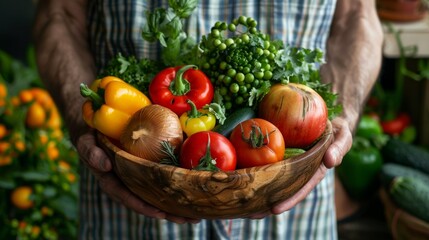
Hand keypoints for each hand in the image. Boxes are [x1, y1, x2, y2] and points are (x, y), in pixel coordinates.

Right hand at [75, 128, 199, 223]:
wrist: (99, 124)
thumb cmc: (92, 136)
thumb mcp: (86, 142)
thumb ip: (91, 153)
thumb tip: (104, 165)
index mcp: (113, 182)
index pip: (128, 197)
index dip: (144, 206)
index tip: (160, 213)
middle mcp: (129, 183)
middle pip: (149, 201)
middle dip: (170, 212)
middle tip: (190, 219)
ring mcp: (140, 176)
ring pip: (159, 193)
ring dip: (179, 204)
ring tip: (199, 213)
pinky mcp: (150, 166)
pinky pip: (164, 177)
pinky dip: (179, 184)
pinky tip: (197, 188)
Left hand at [247, 117, 352, 218]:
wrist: (327, 117)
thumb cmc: (337, 129)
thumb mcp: (342, 136)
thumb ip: (339, 147)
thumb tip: (330, 161)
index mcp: (314, 171)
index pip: (301, 188)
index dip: (289, 200)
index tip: (275, 210)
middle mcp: (300, 170)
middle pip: (282, 190)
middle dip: (267, 202)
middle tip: (249, 213)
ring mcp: (289, 162)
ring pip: (272, 179)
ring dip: (257, 190)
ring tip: (239, 202)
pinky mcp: (279, 152)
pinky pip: (267, 162)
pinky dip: (255, 170)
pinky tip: (240, 176)